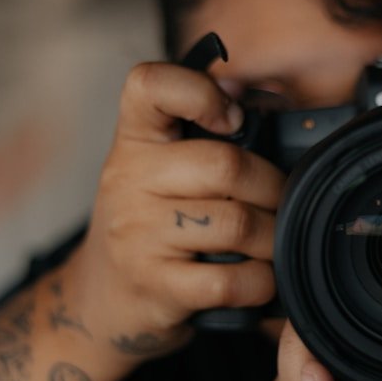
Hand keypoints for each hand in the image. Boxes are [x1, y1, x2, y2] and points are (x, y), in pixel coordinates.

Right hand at [62, 61, 284, 357]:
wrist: (103, 295)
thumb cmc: (151, 221)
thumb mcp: (163, 167)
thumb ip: (206, 131)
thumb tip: (261, 97)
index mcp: (134, 139)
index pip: (150, 85)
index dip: (199, 91)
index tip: (232, 118)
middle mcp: (128, 179)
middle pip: (226, 165)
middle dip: (273, 186)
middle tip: (279, 201)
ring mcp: (137, 235)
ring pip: (237, 224)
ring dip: (272, 237)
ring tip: (271, 241)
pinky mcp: (154, 285)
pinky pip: (229, 281)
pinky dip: (260, 282)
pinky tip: (258, 278)